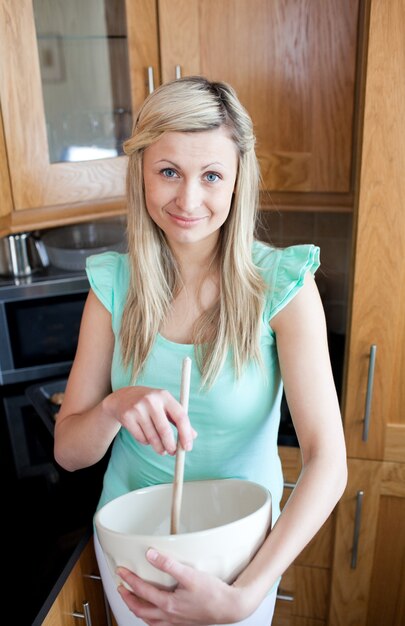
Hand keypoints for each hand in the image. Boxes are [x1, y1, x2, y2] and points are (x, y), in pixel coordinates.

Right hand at [103, 386, 196, 455]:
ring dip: (159, 448)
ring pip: (152, 437)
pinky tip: (147, 439)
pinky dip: (147, 443)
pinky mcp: (127, 417)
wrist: (123, 397)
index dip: (185, 434)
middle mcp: (151, 400)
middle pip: (165, 430)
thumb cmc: (151, 403)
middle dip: (171, 446)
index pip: (180, 416)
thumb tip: (193, 436)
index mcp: (165, 396)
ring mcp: (138, 408)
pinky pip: (141, 438)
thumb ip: (179, 419)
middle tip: (173, 453)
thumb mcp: (166, 405)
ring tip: (162, 450)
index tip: (187, 448)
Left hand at [116, 549, 249, 624]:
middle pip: (140, 609)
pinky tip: (153, 613)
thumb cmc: (213, 593)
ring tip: (131, 599)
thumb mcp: (189, 574)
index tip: (121, 572)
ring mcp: (175, 622)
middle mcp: (169, 616)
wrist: (229, 607)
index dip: (129, 580)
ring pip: (148, 620)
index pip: (141, 591)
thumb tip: (150, 555)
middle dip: (127, 598)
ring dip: (136, 609)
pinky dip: (150, 619)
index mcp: (168, 604)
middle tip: (120, 587)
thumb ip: (168, 564)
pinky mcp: (182, 624)